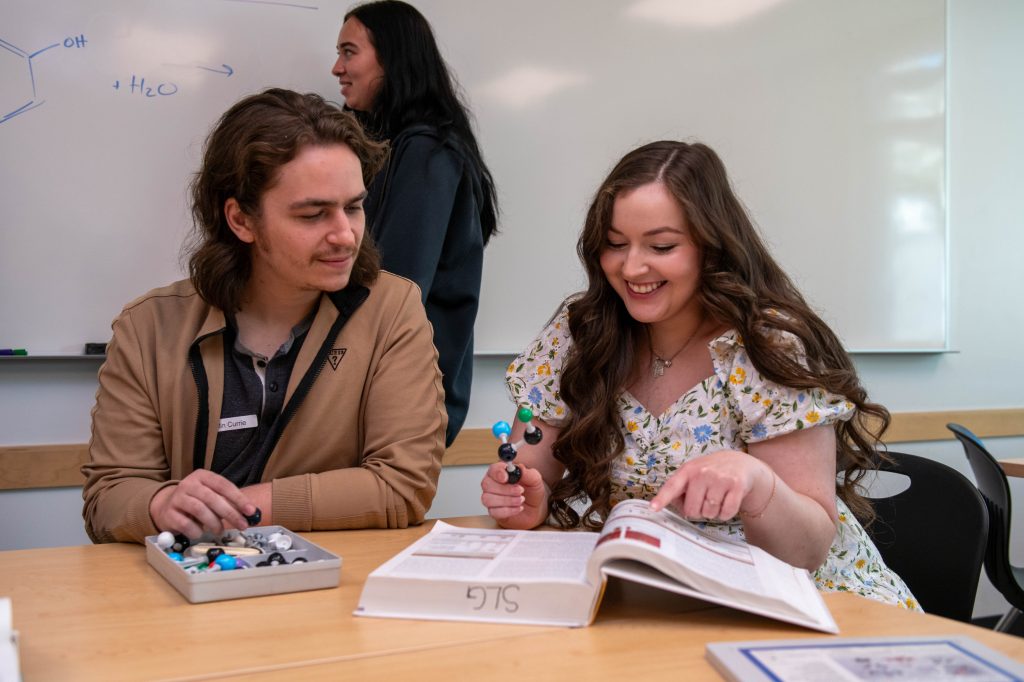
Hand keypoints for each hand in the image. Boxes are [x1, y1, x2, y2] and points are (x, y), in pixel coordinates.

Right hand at [149, 469, 258, 537]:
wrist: (167, 507)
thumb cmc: (196, 502)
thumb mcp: (212, 496)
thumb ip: (228, 502)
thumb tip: (250, 513)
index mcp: (202, 476)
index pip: (223, 485)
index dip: (239, 498)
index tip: (251, 511)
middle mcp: (188, 484)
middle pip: (212, 498)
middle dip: (230, 513)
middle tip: (242, 525)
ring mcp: (177, 498)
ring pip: (199, 510)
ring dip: (214, 523)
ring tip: (220, 530)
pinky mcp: (169, 513)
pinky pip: (186, 524)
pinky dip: (197, 531)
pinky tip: (201, 533)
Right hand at [480, 461, 548, 528]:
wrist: (535, 509)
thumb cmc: (531, 492)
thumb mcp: (535, 480)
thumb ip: (528, 473)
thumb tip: (520, 467)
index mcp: (500, 472)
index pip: (492, 469)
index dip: (497, 473)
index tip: (506, 478)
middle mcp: (492, 484)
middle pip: (487, 484)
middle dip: (505, 489)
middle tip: (520, 491)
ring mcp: (490, 498)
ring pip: (488, 499)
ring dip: (507, 500)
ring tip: (521, 500)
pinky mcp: (493, 511)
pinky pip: (494, 512)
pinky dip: (508, 510)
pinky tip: (518, 508)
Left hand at [650, 450, 770, 520]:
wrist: (741, 464)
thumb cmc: (711, 473)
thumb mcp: (693, 473)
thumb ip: (680, 489)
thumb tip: (672, 505)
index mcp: (688, 470)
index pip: (672, 486)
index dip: (662, 498)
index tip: (653, 508)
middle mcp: (702, 472)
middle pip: (692, 510)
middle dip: (697, 511)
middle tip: (704, 501)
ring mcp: (719, 479)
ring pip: (709, 513)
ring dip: (713, 512)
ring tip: (716, 498)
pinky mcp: (736, 486)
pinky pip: (726, 513)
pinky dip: (725, 514)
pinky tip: (726, 501)